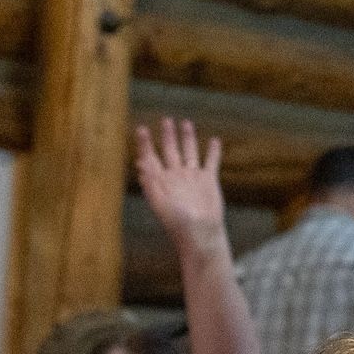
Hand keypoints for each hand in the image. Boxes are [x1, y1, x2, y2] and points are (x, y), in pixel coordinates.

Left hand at [134, 117, 229, 251]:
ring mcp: (193, 177)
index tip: (141, 129)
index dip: (145, 143)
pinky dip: (213, 151)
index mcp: (160, 180)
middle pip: (171, 150)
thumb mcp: (158, 199)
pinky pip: (211, 162)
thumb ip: (150, 179)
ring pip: (190, 151)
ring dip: (188, 137)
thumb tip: (140, 161)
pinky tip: (214, 140)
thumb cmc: (176, 221)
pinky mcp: (209, 180)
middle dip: (168, 135)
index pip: (151, 157)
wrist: (199, 233)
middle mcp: (176, 175)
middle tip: (166, 120)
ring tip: (186, 123)